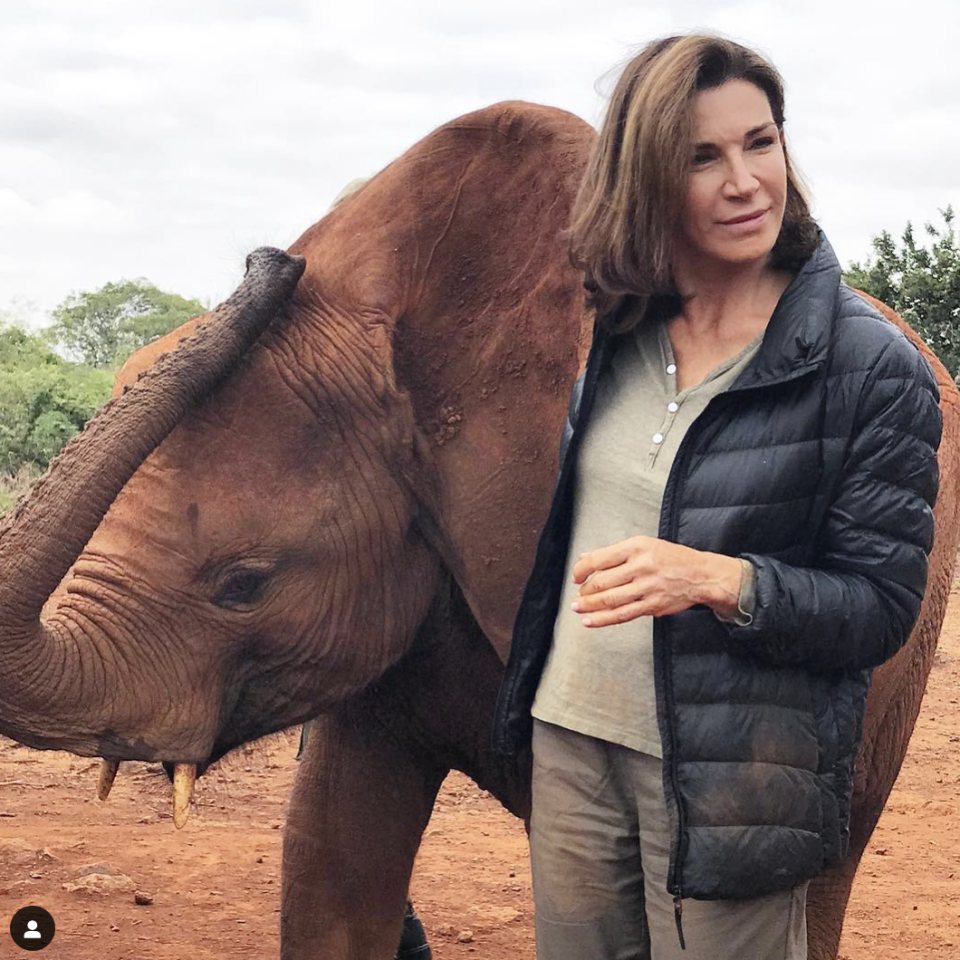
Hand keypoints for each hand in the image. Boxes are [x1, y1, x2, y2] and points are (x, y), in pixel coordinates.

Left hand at [570, 536, 742, 627]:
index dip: (581, 570)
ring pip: (610, 600)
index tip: (576, 576)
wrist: (700, 575)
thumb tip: (585, 558)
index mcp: (636, 547)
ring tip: (578, 608)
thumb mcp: (643, 545)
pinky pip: (622, 615)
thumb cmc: (671, 558)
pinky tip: (590, 621)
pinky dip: (602, 619)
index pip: (599, 559)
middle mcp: (641, 566)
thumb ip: (613, 553)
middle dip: (585, 591)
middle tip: (579, 594)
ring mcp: (647, 587)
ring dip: (589, 606)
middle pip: (602, 582)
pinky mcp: (652, 606)